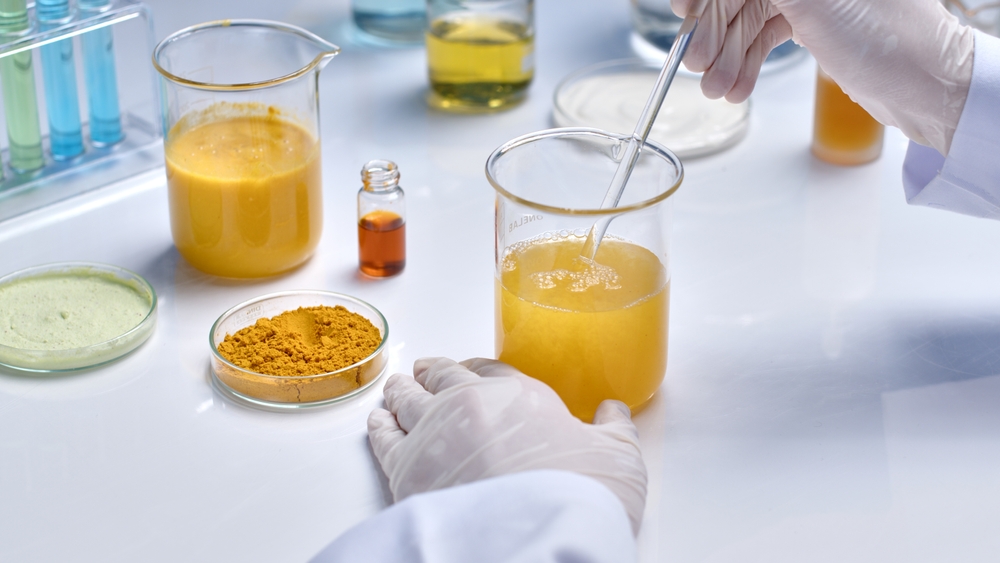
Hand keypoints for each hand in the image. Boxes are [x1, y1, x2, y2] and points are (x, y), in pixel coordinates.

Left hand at [367, 357, 648, 533]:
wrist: (541, 533)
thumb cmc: (582, 493)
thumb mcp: (620, 457)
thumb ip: (615, 428)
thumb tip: (615, 410)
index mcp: (518, 394)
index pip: (489, 370)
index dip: (477, 369)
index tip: (469, 369)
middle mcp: (469, 404)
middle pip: (440, 377)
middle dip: (431, 372)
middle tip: (423, 369)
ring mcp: (432, 434)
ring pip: (407, 400)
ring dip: (401, 391)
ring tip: (396, 387)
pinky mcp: (405, 470)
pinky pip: (383, 437)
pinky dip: (378, 425)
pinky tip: (377, 421)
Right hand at [671, 0, 974, 153]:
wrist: (927, 87)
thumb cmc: (889, 39)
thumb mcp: (810, 0)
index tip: (684, 13)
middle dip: (716, 31)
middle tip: (698, 65)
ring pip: (750, 19)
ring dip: (728, 56)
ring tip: (718, 89)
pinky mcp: (815, 24)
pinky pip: (766, 37)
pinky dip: (747, 63)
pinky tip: (737, 86)